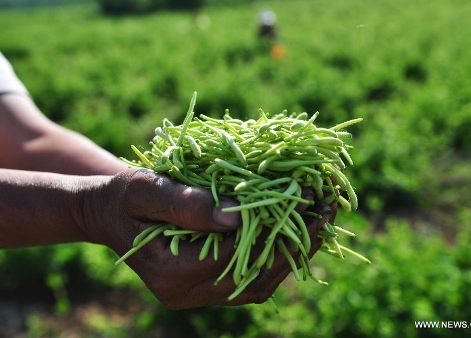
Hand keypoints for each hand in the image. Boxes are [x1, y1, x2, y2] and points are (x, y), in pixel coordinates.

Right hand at [82, 168, 334, 308]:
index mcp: (173, 273)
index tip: (305, 196)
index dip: (274, 224)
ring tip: (323, 219)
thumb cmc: (124, 198)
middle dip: (296, 240)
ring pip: (260, 281)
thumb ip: (185, 203)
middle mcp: (189, 293)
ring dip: (294, 250)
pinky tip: (298, 232)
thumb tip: (238, 216)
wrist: (112, 215)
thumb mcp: (145, 190)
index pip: (237, 253)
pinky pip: (252, 279)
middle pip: (256, 273)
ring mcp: (200, 294)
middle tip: (327, 208)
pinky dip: (278, 256)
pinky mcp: (209, 286)